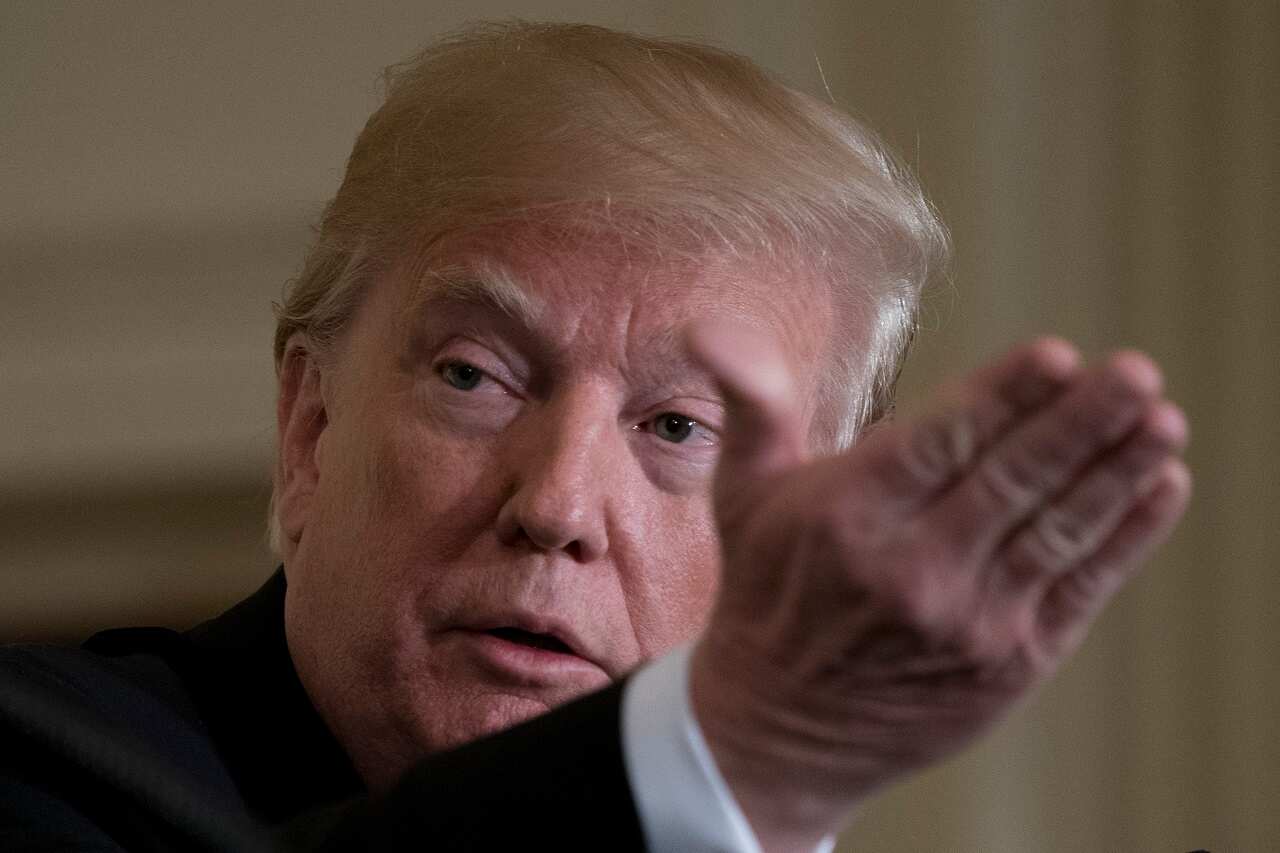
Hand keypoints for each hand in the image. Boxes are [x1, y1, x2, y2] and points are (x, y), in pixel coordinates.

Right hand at [685, 326, 1190, 852]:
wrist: (779, 727)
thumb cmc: (766, 588)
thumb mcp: (743, 494)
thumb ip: (752, 405)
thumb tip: (709, 327)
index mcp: (846, 515)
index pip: (939, 442)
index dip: (1003, 396)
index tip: (1058, 354)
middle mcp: (909, 569)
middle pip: (1010, 481)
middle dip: (1079, 422)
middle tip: (1133, 371)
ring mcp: (966, 621)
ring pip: (1057, 531)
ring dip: (1116, 472)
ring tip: (1162, 420)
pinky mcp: (1009, 664)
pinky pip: (1079, 590)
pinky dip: (1126, 539)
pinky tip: (1160, 487)